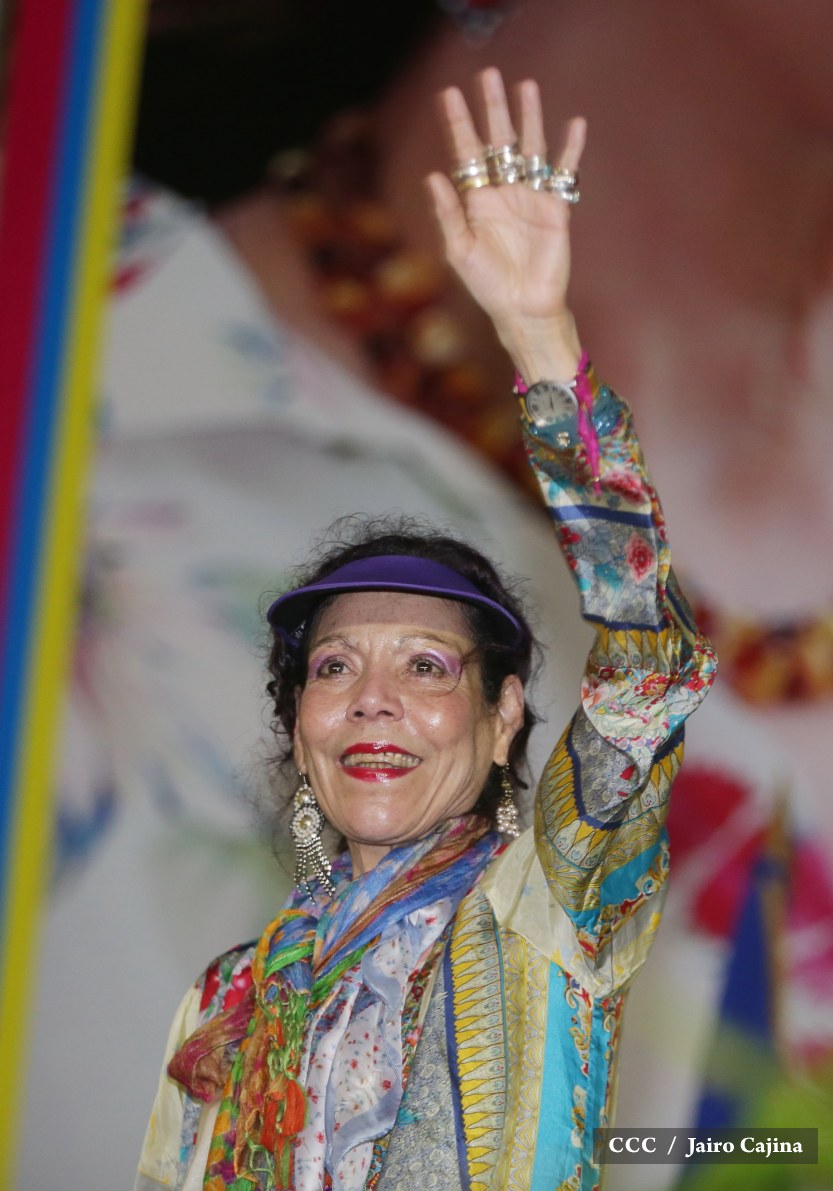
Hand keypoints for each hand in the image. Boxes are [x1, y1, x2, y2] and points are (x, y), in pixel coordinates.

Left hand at [427, 68, 584, 382]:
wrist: (523, 310)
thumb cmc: (487, 287)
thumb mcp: (460, 251)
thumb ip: (448, 214)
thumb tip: (433, 176)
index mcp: (477, 201)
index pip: (466, 153)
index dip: (458, 124)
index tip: (448, 95)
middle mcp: (504, 192)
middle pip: (498, 141)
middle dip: (492, 109)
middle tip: (488, 75)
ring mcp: (530, 197)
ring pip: (530, 147)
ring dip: (528, 117)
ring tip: (525, 86)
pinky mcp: (556, 208)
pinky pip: (564, 173)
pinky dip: (570, 149)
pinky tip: (574, 124)